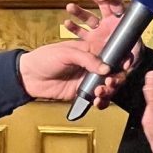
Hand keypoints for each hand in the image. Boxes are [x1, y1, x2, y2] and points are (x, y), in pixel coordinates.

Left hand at [18, 0, 133, 103]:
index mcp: (91, 51)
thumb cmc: (45, 58)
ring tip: (101, 91)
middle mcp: (92, 66)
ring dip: (109, 91)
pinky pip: (97, 99)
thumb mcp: (66, 52)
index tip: (124, 66)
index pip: (112, 55)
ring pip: (107, 87)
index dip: (121, 61)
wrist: (28, 76)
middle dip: (116, 79)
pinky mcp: (82, 93)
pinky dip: (101, 101)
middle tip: (110, 82)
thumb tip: (106, 68)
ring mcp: (88, 80)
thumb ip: (87, 59)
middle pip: (114, 73)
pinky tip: (98, 101)